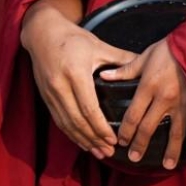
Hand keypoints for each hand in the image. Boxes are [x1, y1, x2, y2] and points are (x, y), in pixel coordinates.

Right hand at [21, 4, 137, 159]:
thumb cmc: (71, 37)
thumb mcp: (97, 45)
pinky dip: (71, 134)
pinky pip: (58, 120)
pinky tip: (81, 142)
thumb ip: (121, 59)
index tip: (114, 140)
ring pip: (67, 124)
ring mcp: (50, 93)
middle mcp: (60, 85)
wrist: (41, 32)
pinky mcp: (45, 96)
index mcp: (75, 73)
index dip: (101, 128)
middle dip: (95, 139)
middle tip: (109, 152)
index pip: (89, 108)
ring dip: (83, 141)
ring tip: (99, 153)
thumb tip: (144, 67)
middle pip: (78, 121)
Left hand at [99, 38, 185, 169]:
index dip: (125, 130)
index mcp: (148, 87)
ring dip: (170, 151)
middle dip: (141, 144)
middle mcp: (165, 99)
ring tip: (166, 165)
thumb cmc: (168, 50)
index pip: (133, 114)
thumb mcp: (144, 57)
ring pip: (175, 133)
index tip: (120, 142)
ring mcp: (183, 105)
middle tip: (134, 158)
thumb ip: (125, 71)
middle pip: (150, 128)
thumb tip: (104, 76)